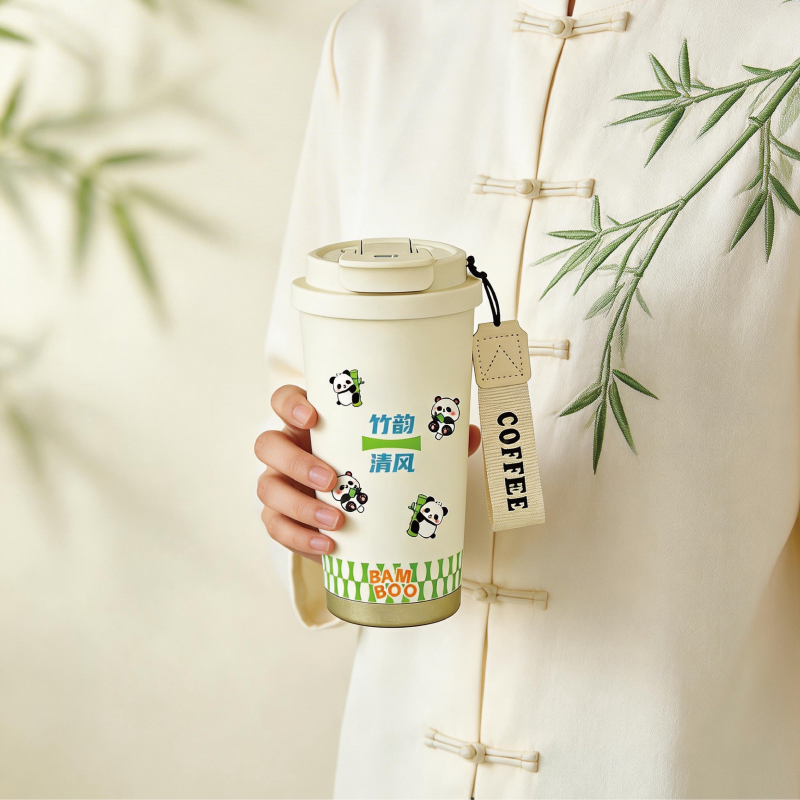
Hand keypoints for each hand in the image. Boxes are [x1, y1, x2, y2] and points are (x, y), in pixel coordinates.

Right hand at [255, 385, 481, 562]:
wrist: (362, 514)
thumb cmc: (375, 467)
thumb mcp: (399, 451)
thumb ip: (430, 441)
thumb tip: (466, 433)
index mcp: (313, 424)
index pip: (284, 400)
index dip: (290, 405)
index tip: (313, 416)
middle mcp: (289, 449)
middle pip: (268, 445)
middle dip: (296, 462)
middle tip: (332, 480)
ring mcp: (280, 485)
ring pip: (267, 489)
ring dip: (298, 505)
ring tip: (338, 521)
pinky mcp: (282, 519)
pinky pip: (276, 528)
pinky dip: (299, 539)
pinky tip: (327, 548)